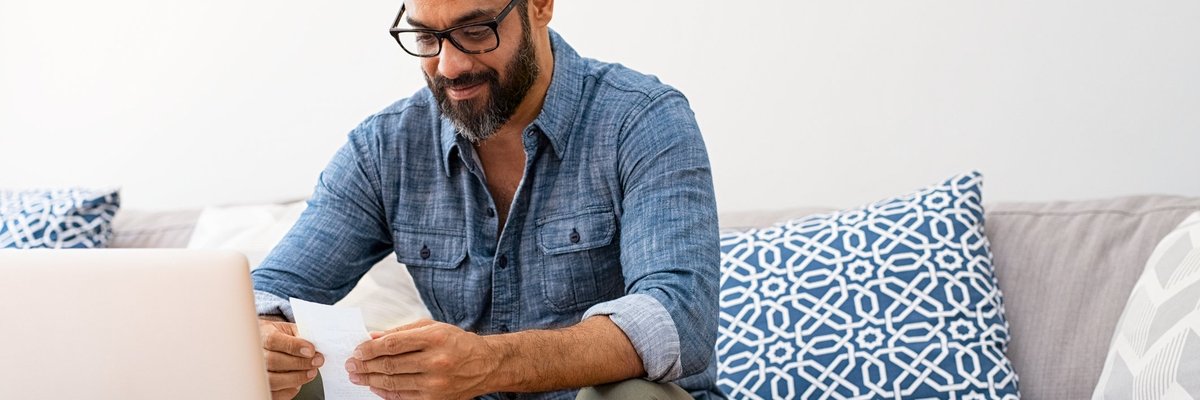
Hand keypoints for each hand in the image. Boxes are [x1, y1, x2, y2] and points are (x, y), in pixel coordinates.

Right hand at [258, 318, 322, 399]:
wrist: (267, 344)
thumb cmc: (281, 337)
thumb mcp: (291, 330)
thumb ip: (301, 336)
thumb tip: (314, 349)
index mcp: (264, 335)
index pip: (274, 341)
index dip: (294, 346)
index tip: (311, 350)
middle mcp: (257, 354)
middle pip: (273, 361)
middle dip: (299, 363)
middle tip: (316, 362)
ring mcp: (257, 372)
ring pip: (273, 380)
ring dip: (296, 378)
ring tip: (311, 373)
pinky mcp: (263, 387)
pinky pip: (275, 393)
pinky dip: (290, 390)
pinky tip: (298, 382)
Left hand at [346, 319, 501, 399]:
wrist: (485, 365)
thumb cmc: (458, 343)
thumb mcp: (433, 327)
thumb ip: (402, 332)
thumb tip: (373, 337)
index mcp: (435, 338)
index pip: (393, 344)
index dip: (370, 348)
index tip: (357, 350)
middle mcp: (436, 361)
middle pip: (390, 364)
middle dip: (365, 365)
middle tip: (351, 365)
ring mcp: (435, 383)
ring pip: (393, 382)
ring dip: (370, 380)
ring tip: (357, 376)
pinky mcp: (435, 399)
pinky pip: (402, 396)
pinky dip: (385, 392)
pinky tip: (374, 386)